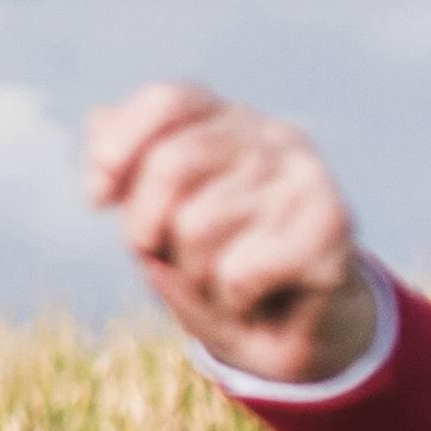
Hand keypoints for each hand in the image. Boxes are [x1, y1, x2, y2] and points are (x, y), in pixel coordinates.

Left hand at [84, 83, 383, 387]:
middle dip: (145, 228)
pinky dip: (233, 300)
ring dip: (194, 273)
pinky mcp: (334, 225)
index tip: (97, 199)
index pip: (169, 100)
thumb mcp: (153, 216)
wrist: (289, 330)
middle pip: (171, 164)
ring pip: (197, 226)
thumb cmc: (211, 262)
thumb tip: (98, 120)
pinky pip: (240, 271)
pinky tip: (258, 297)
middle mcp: (273, 135)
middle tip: (169, 254)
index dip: (118, 147)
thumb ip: (123, 167)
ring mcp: (307, 176)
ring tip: (224, 278)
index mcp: (228, 121)